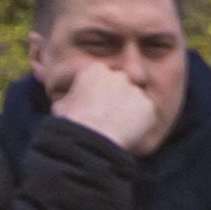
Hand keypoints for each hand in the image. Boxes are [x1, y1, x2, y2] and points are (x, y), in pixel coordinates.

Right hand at [48, 61, 164, 150]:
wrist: (91, 138)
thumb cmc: (72, 124)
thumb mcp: (62, 106)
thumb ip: (71, 99)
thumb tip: (66, 104)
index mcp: (95, 71)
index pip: (105, 79)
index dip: (102, 96)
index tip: (98, 109)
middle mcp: (117, 75)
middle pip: (123, 87)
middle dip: (119, 100)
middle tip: (112, 119)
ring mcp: (135, 90)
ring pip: (137, 100)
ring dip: (131, 113)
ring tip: (119, 129)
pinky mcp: (148, 105)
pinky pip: (148, 115)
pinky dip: (142, 124)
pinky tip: (130, 134)